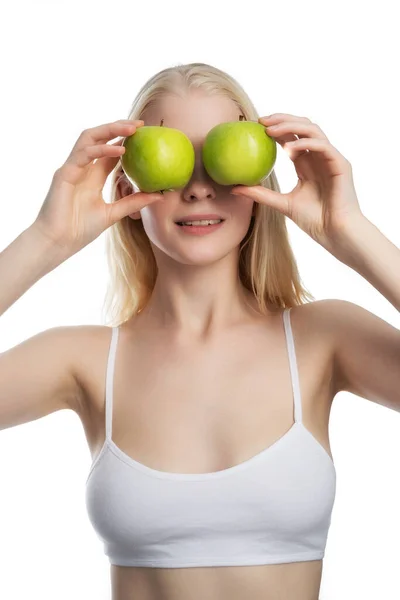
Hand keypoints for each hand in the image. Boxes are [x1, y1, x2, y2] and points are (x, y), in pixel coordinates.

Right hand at [33, 119, 163, 256]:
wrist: (58, 242)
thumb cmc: (80, 230)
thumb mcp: (113, 213)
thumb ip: (134, 202)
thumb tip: (160, 195)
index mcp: (93, 176)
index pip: (109, 150)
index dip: (125, 139)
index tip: (145, 133)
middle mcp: (82, 168)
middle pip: (99, 138)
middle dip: (118, 127)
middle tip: (140, 124)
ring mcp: (72, 168)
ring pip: (89, 138)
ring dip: (110, 130)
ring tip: (131, 129)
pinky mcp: (64, 173)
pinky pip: (83, 155)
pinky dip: (101, 150)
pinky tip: (120, 150)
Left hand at [231, 113, 363, 249]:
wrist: (336, 233)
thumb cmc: (314, 221)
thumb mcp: (282, 204)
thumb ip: (260, 194)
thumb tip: (234, 187)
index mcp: (307, 164)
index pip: (292, 137)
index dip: (276, 127)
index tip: (256, 126)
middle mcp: (319, 157)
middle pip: (302, 126)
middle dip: (282, 119)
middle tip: (261, 121)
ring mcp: (331, 158)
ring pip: (313, 130)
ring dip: (292, 126)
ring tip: (271, 130)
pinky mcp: (341, 164)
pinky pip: (323, 146)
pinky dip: (305, 144)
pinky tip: (288, 149)